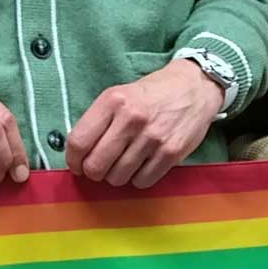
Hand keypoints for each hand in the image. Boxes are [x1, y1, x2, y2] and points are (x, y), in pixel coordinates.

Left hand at [67, 58, 221, 187]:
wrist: (194, 87)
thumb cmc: (152, 94)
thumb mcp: (119, 94)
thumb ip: (98, 121)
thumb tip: (78, 154)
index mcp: (113, 101)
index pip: (79, 142)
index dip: (73, 160)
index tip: (77, 165)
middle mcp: (131, 119)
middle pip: (96, 166)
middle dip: (94, 172)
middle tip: (100, 167)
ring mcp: (153, 137)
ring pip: (118, 177)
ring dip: (117, 176)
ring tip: (124, 163)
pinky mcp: (171, 152)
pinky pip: (142, 181)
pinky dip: (138, 179)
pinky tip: (142, 165)